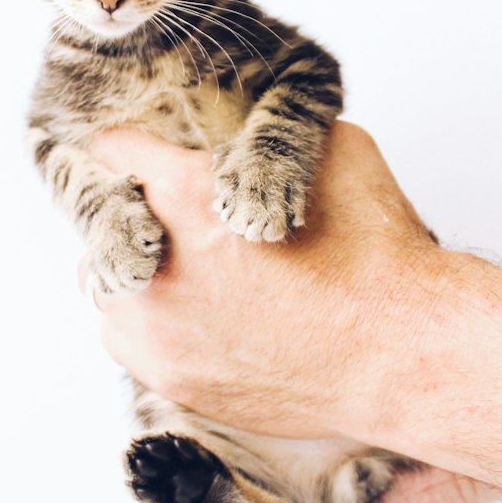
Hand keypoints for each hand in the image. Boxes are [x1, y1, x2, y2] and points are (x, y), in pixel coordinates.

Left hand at [83, 121, 437, 443]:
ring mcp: (154, 328)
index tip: (149, 157)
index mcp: (186, 195)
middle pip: (100, 218)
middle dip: (135, 210)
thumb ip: (263, 136)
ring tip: (193, 272)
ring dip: (134, 269)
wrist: (401, 355)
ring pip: (104, 281)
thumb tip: (238, 126)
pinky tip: (199, 316)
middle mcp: (156, 262)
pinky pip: (125, 336)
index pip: (111, 150)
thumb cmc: (377, 257)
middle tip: (180, 220)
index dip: (135, 147)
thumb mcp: (333, 154)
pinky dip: (150, 321)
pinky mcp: (166, 375)